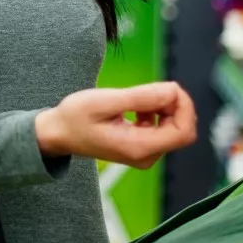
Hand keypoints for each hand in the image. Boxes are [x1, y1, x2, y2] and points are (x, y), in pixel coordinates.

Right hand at [35, 82, 196, 168]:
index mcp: (138, 147)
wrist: (58, 134)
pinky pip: (162, 130)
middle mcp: (146, 156)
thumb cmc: (75, 117)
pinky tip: (136, 107)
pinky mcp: (141, 148)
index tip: (169, 86)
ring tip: (138, 97)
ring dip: (164, 107)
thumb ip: (140, 97)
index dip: (184, 106)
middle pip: (182, 130)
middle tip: (153, 87)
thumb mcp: (104, 101)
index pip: (183, 131)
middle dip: (175, 105)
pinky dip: (156, 113)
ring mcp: (144, 155)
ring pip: (174, 129)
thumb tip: (173, 90)